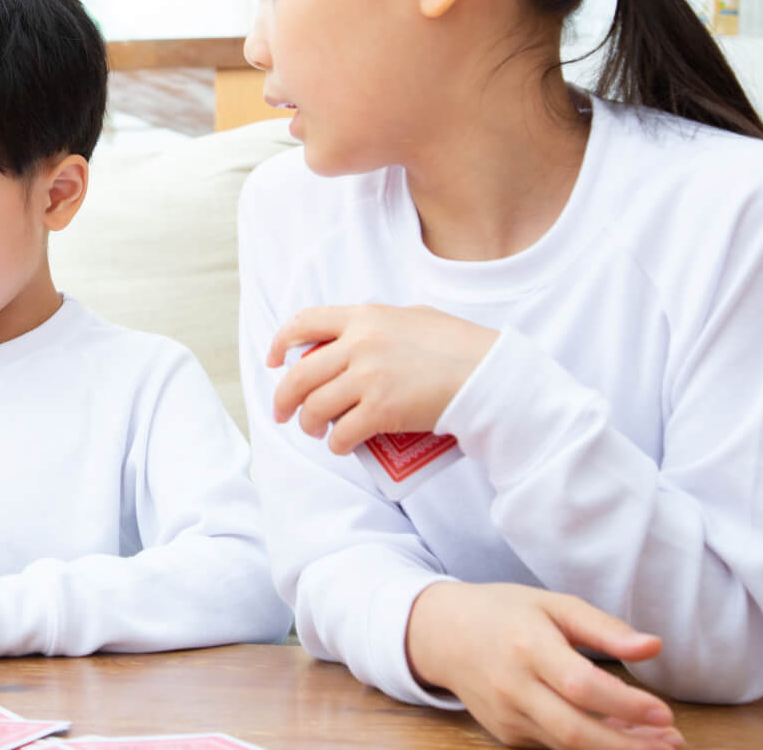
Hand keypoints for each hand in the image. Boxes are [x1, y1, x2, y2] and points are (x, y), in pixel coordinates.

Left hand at [266, 304, 496, 453]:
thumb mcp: (413, 317)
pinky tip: (341, 445)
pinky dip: (337, 443)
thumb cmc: (458, 347)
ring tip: (315, 430)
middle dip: (285, 397)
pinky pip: (342, 433)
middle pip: (300, 374)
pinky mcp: (381, 410)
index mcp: (365, 316)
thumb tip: (354, 335)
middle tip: (283, 412)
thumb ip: (379, 324)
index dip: (281, 341)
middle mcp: (359, 344)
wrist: (488, 376)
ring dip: (309, 423)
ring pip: (316, 406)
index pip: (305, 321)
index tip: (274, 361)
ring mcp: (368, 377)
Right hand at [408, 582, 680, 749]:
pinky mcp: (507, 734)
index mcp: (527, 647)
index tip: (666, 714)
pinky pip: (556, 747)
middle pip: (576, 732)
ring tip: (659, 744)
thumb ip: (603, 627)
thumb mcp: (552, 605)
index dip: (627, 706)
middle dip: (629, 747)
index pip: (582, 686)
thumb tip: (654, 646)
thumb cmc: (503, 613)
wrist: (442, 635)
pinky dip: (592, 747)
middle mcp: (514, 687)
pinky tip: (620, 737)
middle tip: (673, 744)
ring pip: (569, 747)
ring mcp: (507, 716)